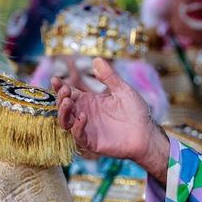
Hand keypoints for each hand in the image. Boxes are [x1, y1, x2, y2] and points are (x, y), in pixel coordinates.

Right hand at [54, 58, 168, 176]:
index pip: (69, 93)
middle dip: (60, 98)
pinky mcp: (92, 142)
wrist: (146, 133)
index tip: (55, 79)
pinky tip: (83, 116)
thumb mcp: (122, 90)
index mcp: (89, 101)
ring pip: (65, 122)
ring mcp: (86, 129)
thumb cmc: (135, 111)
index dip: (59, 86)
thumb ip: (109, 77)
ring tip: (68, 102)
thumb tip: (97, 59)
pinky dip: (77, 127)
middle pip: (63, 107)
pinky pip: (78, 136)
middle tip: (65, 90)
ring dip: (63, 112)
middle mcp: (84, 114)